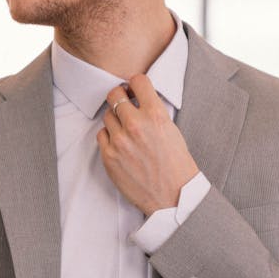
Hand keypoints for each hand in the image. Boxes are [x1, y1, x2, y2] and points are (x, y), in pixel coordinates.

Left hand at [97, 73, 198, 215]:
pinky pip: (101, 135)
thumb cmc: (177, 165)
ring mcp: (120, 141)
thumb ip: (153, 113)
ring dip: (114, 118)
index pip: (138, 81)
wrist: (173, 196)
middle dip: (120, 96)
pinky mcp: (109, 156)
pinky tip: (120, 143)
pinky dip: (108, 136)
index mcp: (156, 115)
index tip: (135, 89)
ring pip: (107, 115)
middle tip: (124, 103)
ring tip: (125, 129)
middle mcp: (136, 124)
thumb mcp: (172, 130)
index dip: (136, 83)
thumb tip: (138, 99)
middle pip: (115, 94)